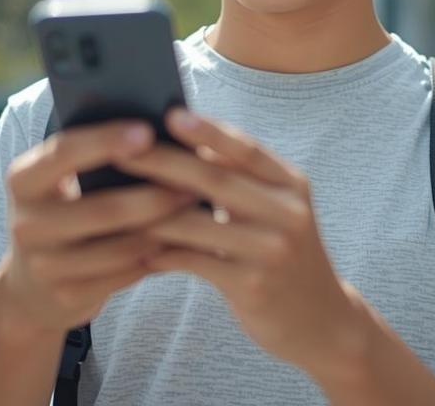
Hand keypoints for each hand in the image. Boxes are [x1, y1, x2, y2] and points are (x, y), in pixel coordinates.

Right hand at [0, 120, 198, 335]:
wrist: (31, 287)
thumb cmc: (62, 213)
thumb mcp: (60, 182)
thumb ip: (92, 157)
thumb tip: (156, 128)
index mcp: (23, 181)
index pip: (63, 152)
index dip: (106, 140)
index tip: (148, 131)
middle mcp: (26, 223)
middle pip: (102, 208)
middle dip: (154, 194)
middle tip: (193, 181)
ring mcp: (44, 265)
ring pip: (119, 247)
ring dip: (164, 229)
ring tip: (194, 210)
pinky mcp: (67, 295)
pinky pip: (124, 275)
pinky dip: (156, 257)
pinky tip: (180, 242)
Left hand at [115, 108, 371, 378]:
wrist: (320, 319)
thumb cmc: (281, 253)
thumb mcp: (276, 209)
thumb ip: (241, 179)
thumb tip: (183, 138)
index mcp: (291, 184)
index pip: (246, 149)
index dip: (208, 130)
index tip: (169, 114)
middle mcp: (287, 212)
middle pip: (215, 180)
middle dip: (164, 163)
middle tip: (122, 151)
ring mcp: (271, 250)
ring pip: (197, 224)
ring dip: (150, 212)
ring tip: (114, 201)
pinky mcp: (252, 285)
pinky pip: (194, 262)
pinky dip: (161, 254)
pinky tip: (134, 250)